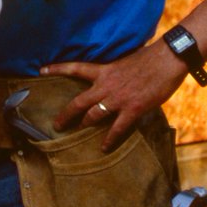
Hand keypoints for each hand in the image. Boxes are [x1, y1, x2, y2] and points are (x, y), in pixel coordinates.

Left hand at [42, 41, 186, 150]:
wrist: (166, 60)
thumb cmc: (149, 58)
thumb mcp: (124, 60)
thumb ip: (114, 72)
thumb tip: (113, 77)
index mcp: (103, 70)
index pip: (75, 68)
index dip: (56, 68)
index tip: (40, 70)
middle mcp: (105, 85)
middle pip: (79, 102)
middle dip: (66, 115)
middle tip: (57, 125)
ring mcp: (118, 98)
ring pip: (94, 116)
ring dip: (85, 125)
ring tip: (78, 134)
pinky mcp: (132, 109)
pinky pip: (117, 128)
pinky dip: (109, 140)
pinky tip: (104, 148)